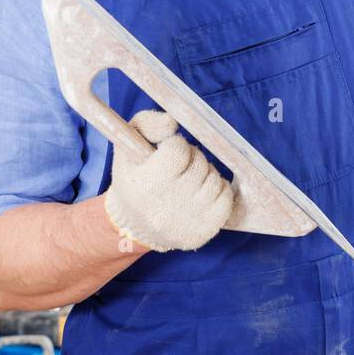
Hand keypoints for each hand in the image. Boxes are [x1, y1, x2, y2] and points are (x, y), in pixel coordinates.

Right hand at [104, 108, 234, 251]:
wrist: (133, 227)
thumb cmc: (133, 180)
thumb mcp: (127, 147)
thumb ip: (147, 124)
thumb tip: (172, 123)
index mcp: (145, 184)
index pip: (178, 150)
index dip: (176, 146)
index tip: (168, 152)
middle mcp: (166, 206)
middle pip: (199, 164)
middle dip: (191, 159)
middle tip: (179, 167)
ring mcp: (187, 220)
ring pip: (214, 179)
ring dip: (205, 173)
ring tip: (189, 179)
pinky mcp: (204, 231)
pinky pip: (226, 198)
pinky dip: (218, 190)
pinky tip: (202, 192)